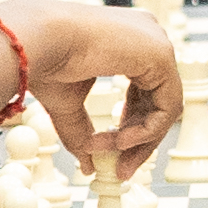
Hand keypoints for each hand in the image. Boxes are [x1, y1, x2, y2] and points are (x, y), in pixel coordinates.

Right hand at [16, 3, 179, 175]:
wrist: (38, 40)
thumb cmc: (46, 61)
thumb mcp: (69, 105)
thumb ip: (84, 131)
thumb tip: (88, 166)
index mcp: (131, 41)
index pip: (145, 93)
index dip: (131, 127)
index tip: (112, 153)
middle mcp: (149, 38)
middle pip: (159, 102)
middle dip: (139, 140)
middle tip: (120, 170)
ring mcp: (158, 43)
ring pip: (166, 108)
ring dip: (138, 139)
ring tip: (107, 151)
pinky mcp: (162, 55)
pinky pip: (169, 106)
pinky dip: (146, 130)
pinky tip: (119, 140)